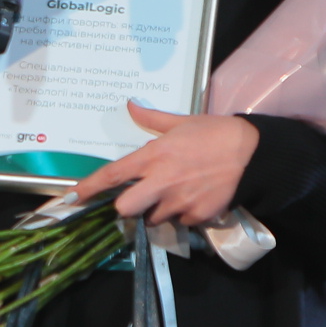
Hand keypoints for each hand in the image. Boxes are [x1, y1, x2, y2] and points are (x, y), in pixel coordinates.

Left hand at [76, 103, 257, 228]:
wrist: (252, 152)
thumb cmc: (214, 133)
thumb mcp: (180, 122)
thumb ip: (151, 118)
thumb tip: (130, 104)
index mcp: (153, 156)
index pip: (112, 175)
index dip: (88, 188)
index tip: (73, 198)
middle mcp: (161, 182)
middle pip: (125, 209)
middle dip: (127, 208)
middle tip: (139, 199)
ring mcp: (179, 201)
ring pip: (154, 218)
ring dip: (158, 211)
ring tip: (176, 194)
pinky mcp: (196, 215)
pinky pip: (180, 222)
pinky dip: (183, 215)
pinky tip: (195, 199)